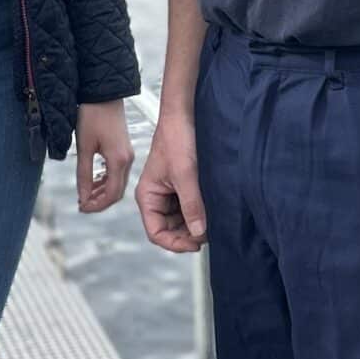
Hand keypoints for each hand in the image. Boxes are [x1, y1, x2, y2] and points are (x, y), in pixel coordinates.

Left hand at [73, 100, 134, 212]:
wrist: (103, 92)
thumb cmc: (92, 115)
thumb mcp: (84, 146)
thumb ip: (84, 174)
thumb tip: (82, 196)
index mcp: (119, 160)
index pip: (111, 194)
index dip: (96, 205)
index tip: (81, 207)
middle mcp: (127, 159)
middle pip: (116, 192)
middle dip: (99, 202)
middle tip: (82, 205)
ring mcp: (127, 154)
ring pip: (117, 183)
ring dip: (102, 192)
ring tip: (85, 195)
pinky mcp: (124, 149)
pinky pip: (117, 172)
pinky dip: (106, 181)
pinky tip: (94, 181)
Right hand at [136, 109, 205, 252]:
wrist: (185, 115)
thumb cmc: (176, 138)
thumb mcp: (185, 174)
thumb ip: (191, 205)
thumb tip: (199, 232)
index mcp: (147, 196)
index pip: (156, 233)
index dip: (175, 243)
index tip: (195, 243)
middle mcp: (157, 197)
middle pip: (170, 230)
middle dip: (188, 234)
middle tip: (208, 233)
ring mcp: (170, 193)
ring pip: (182, 220)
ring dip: (195, 224)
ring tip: (212, 222)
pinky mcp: (183, 186)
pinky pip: (190, 207)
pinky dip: (200, 212)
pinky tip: (212, 210)